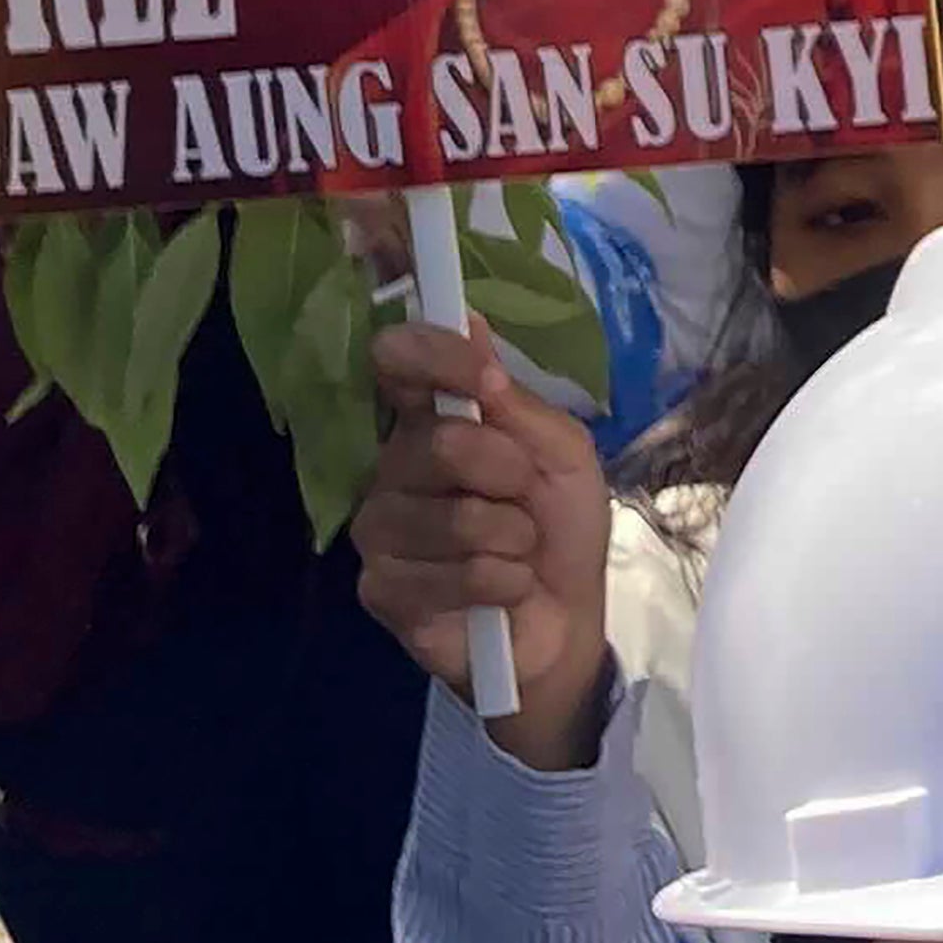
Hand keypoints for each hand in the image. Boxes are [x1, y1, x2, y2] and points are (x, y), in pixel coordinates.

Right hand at [353, 319, 615, 770]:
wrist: (563, 621)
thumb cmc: (560, 529)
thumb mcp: (564, 456)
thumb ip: (517, 402)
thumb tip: (472, 321)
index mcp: (431, 424)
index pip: (397, 365)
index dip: (433, 358)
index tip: (484, 378)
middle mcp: (391, 469)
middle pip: (438, 445)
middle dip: (508, 472)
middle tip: (526, 496)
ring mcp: (378, 530)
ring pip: (451, 517)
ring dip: (512, 537)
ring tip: (517, 551)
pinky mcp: (380, 588)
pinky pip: (452, 574)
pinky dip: (503, 580)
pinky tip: (504, 588)